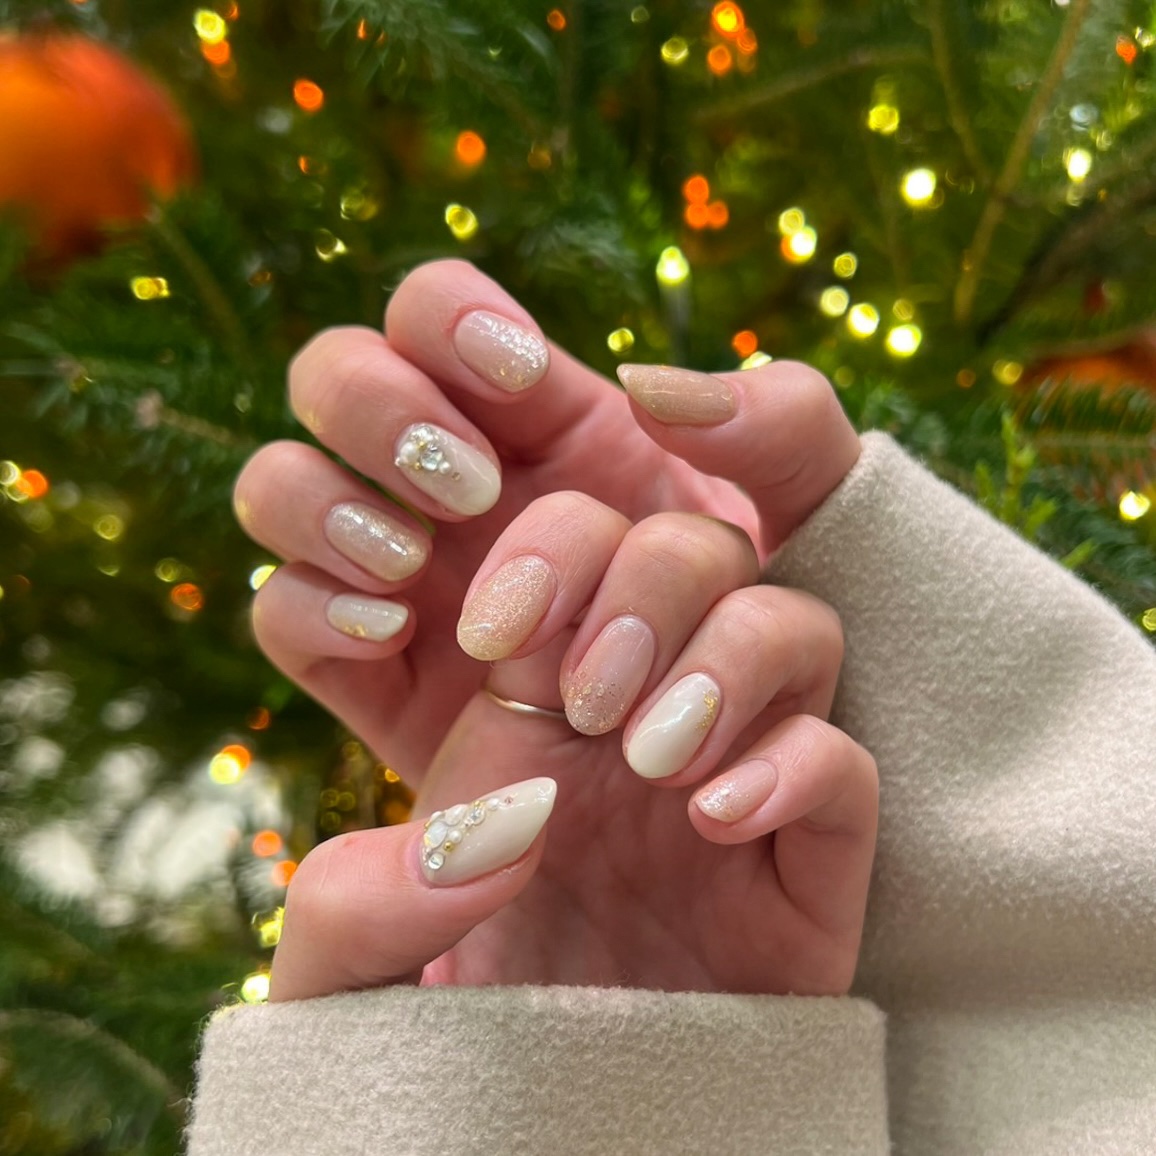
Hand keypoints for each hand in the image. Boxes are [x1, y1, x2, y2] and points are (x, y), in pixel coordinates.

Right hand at [234, 260, 860, 779]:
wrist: (720, 820)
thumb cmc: (778, 666)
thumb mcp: (821, 539)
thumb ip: (786, 430)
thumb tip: (644, 384)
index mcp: (545, 429)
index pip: (438, 314)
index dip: (451, 323)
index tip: (515, 386)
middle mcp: (455, 491)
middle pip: (336, 376)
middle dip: (383, 411)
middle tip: (471, 489)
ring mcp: (401, 579)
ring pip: (283, 485)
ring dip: (328, 505)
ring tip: (414, 566)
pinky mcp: (370, 681)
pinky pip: (284, 615)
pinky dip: (316, 610)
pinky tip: (390, 635)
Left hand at [268, 499, 877, 1000]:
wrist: (551, 1149)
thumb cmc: (449, 1057)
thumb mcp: (352, 983)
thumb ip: (354, 907)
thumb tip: (490, 835)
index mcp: (534, 705)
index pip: (575, 541)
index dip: (547, 552)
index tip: (494, 635)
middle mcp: (645, 716)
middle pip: (695, 546)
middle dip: (643, 582)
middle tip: (583, 694)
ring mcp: (737, 775)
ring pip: (792, 624)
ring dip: (726, 656)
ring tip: (651, 755)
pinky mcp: (812, 861)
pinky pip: (847, 761)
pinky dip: (797, 763)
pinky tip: (716, 818)